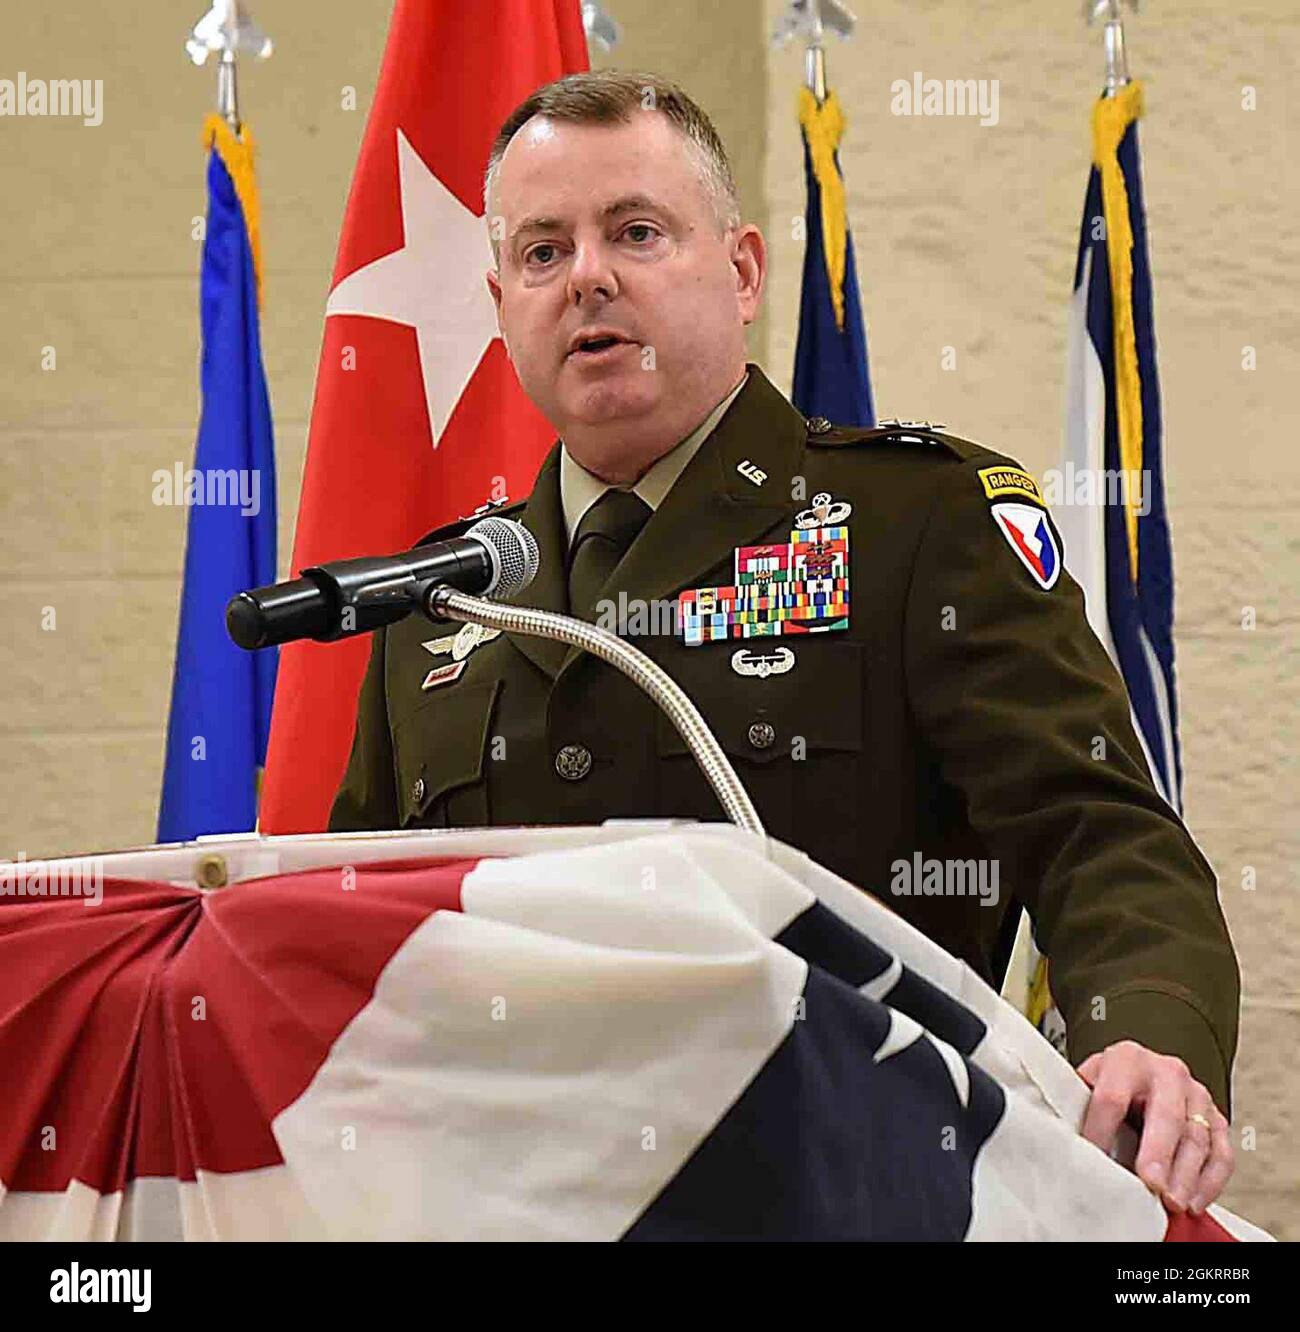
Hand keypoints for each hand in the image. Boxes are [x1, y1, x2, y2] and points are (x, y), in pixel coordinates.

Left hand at [1076, 1040, 1233, 1213]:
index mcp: (1126, 1059)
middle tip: (1152, 1184)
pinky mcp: (1216, 1119)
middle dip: (1159, 1153)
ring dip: (1186, 1175)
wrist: (1139, 1072)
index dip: (1102, 1130)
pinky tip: (1194, 1200)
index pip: (1112, 1096)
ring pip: (1197, 1137)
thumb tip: (1061, 1144)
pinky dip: (1210, 1181)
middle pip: (1165, 1114)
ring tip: (1172, 1202)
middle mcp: (1166, 1072)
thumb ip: (1078, 1108)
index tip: (1095, 1160)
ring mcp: (1195, 1095)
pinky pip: (1221, 1153)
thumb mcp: (1088, 1084)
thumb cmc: (1110, 1084)